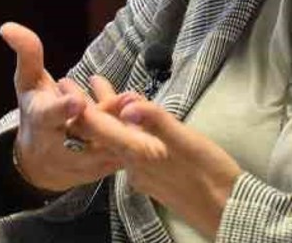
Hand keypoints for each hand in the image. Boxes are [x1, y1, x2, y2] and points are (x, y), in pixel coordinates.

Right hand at [0, 22, 128, 192]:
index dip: (63, 109)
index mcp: (40, 121)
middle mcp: (58, 146)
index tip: (76, 101)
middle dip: (105, 118)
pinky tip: (147, 118)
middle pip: (84, 134)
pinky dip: (133, 138)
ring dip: (126, 128)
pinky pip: (118, 155)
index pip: (49, 116)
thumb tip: (7, 26)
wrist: (39, 160)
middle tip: (128, 99)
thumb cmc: (35, 110)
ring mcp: (79, 163)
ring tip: (141, 104)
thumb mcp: (28, 82)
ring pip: (106, 146)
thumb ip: (27, 54)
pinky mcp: (99, 171)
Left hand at [75, 80, 242, 239]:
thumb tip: (126, 104)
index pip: (99, 128)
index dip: (81, 106)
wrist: (225, 209)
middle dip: (91, 108)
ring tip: (103, 94)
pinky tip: (130, 124)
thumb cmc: (210, 172)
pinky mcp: (152, 180)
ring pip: (116, 142)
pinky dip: (124, 133)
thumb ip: (156, 122)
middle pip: (103, 134)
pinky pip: (130, 152)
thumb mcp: (187, 141)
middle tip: (81, 83)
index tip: (65, 86)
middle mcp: (132, 166)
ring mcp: (141, 175)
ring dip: (107, 119)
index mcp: (138, 152)